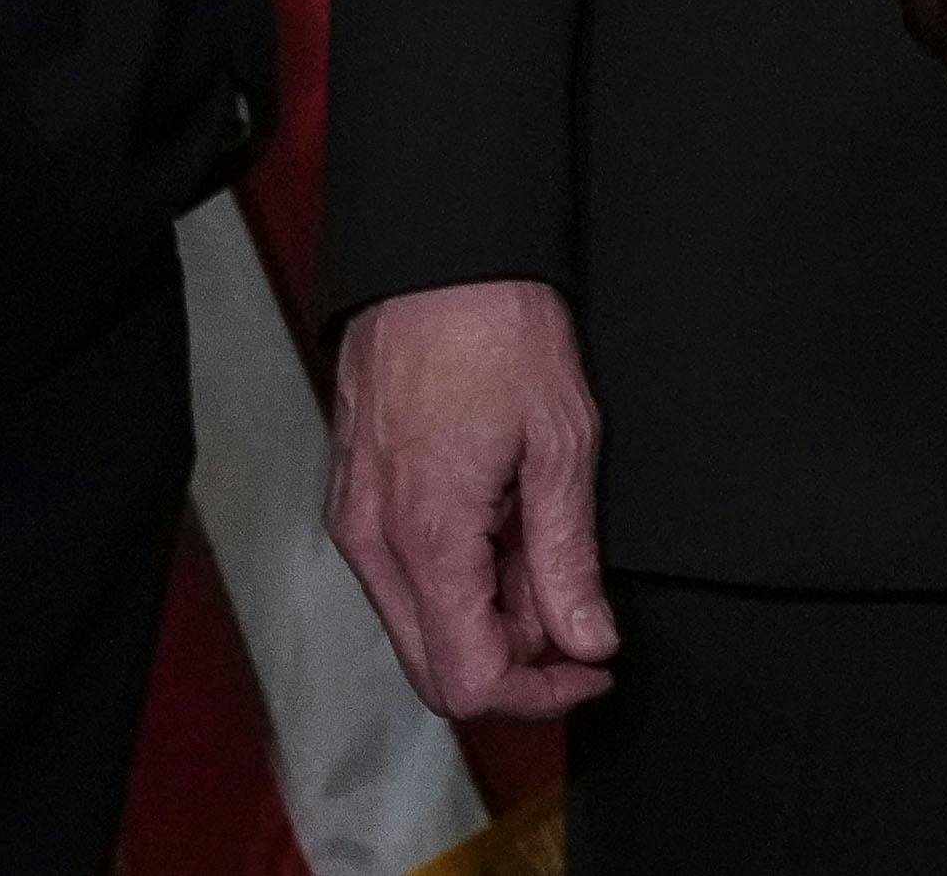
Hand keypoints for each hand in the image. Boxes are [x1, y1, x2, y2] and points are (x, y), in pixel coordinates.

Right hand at [329, 280, 618, 722]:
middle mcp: (373, 543)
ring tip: (543, 546)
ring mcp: (355, 521)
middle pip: (434, 667)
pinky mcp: (353, 498)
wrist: (437, 255)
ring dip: (488, 617)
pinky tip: (505, 525)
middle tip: (578, 617)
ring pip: (418, 624)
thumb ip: (567, 556)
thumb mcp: (562, 443)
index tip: (593, 665)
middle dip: (515, 663)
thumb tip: (587, 640)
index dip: (538, 692)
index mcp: (425, 538)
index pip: (467, 680)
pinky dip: (459, 578)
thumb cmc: (498, 328)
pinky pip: (403, 577)